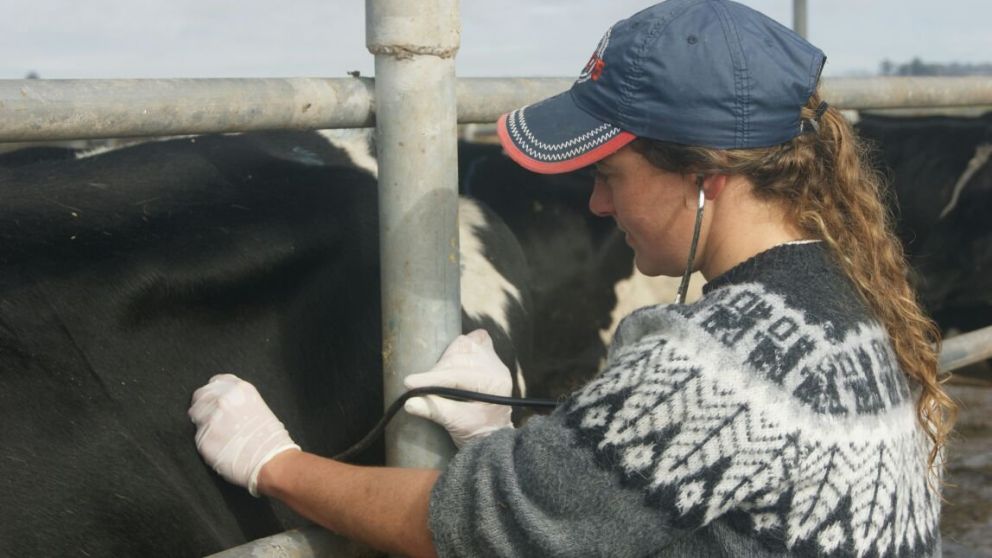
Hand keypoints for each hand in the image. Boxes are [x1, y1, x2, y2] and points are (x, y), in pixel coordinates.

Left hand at [188, 374, 299, 495]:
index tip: (215, 398)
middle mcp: (222, 400)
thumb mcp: (258, 406)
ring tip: (217, 433)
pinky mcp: (203, 438)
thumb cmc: (270, 438)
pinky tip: (219, 445)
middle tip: (213, 418)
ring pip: (195, 415)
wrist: (272, 460)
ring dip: (203, 422)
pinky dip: (206, 440)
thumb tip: (223, 404)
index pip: (216, 381)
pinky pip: (197, 435)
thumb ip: (238, 401)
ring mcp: (211, 418)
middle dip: (205, 405)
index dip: (215, 392)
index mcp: (239, 389)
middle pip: (201, 395)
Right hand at [403, 329, 512, 447]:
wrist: (491, 437)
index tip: (409, 383)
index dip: (433, 378)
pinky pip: (477, 340)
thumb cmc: (478, 433)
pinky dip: (461, 347)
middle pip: (461, 356)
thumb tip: (409, 402)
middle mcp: (497, 368)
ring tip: (435, 376)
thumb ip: (434, 410)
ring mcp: (494, 362)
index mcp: (494, 384)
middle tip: (422, 385)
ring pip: (466, 344)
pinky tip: (451, 358)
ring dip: (446, 358)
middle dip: (438, 370)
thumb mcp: (456, 424)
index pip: (459, 375)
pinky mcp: (489, 359)